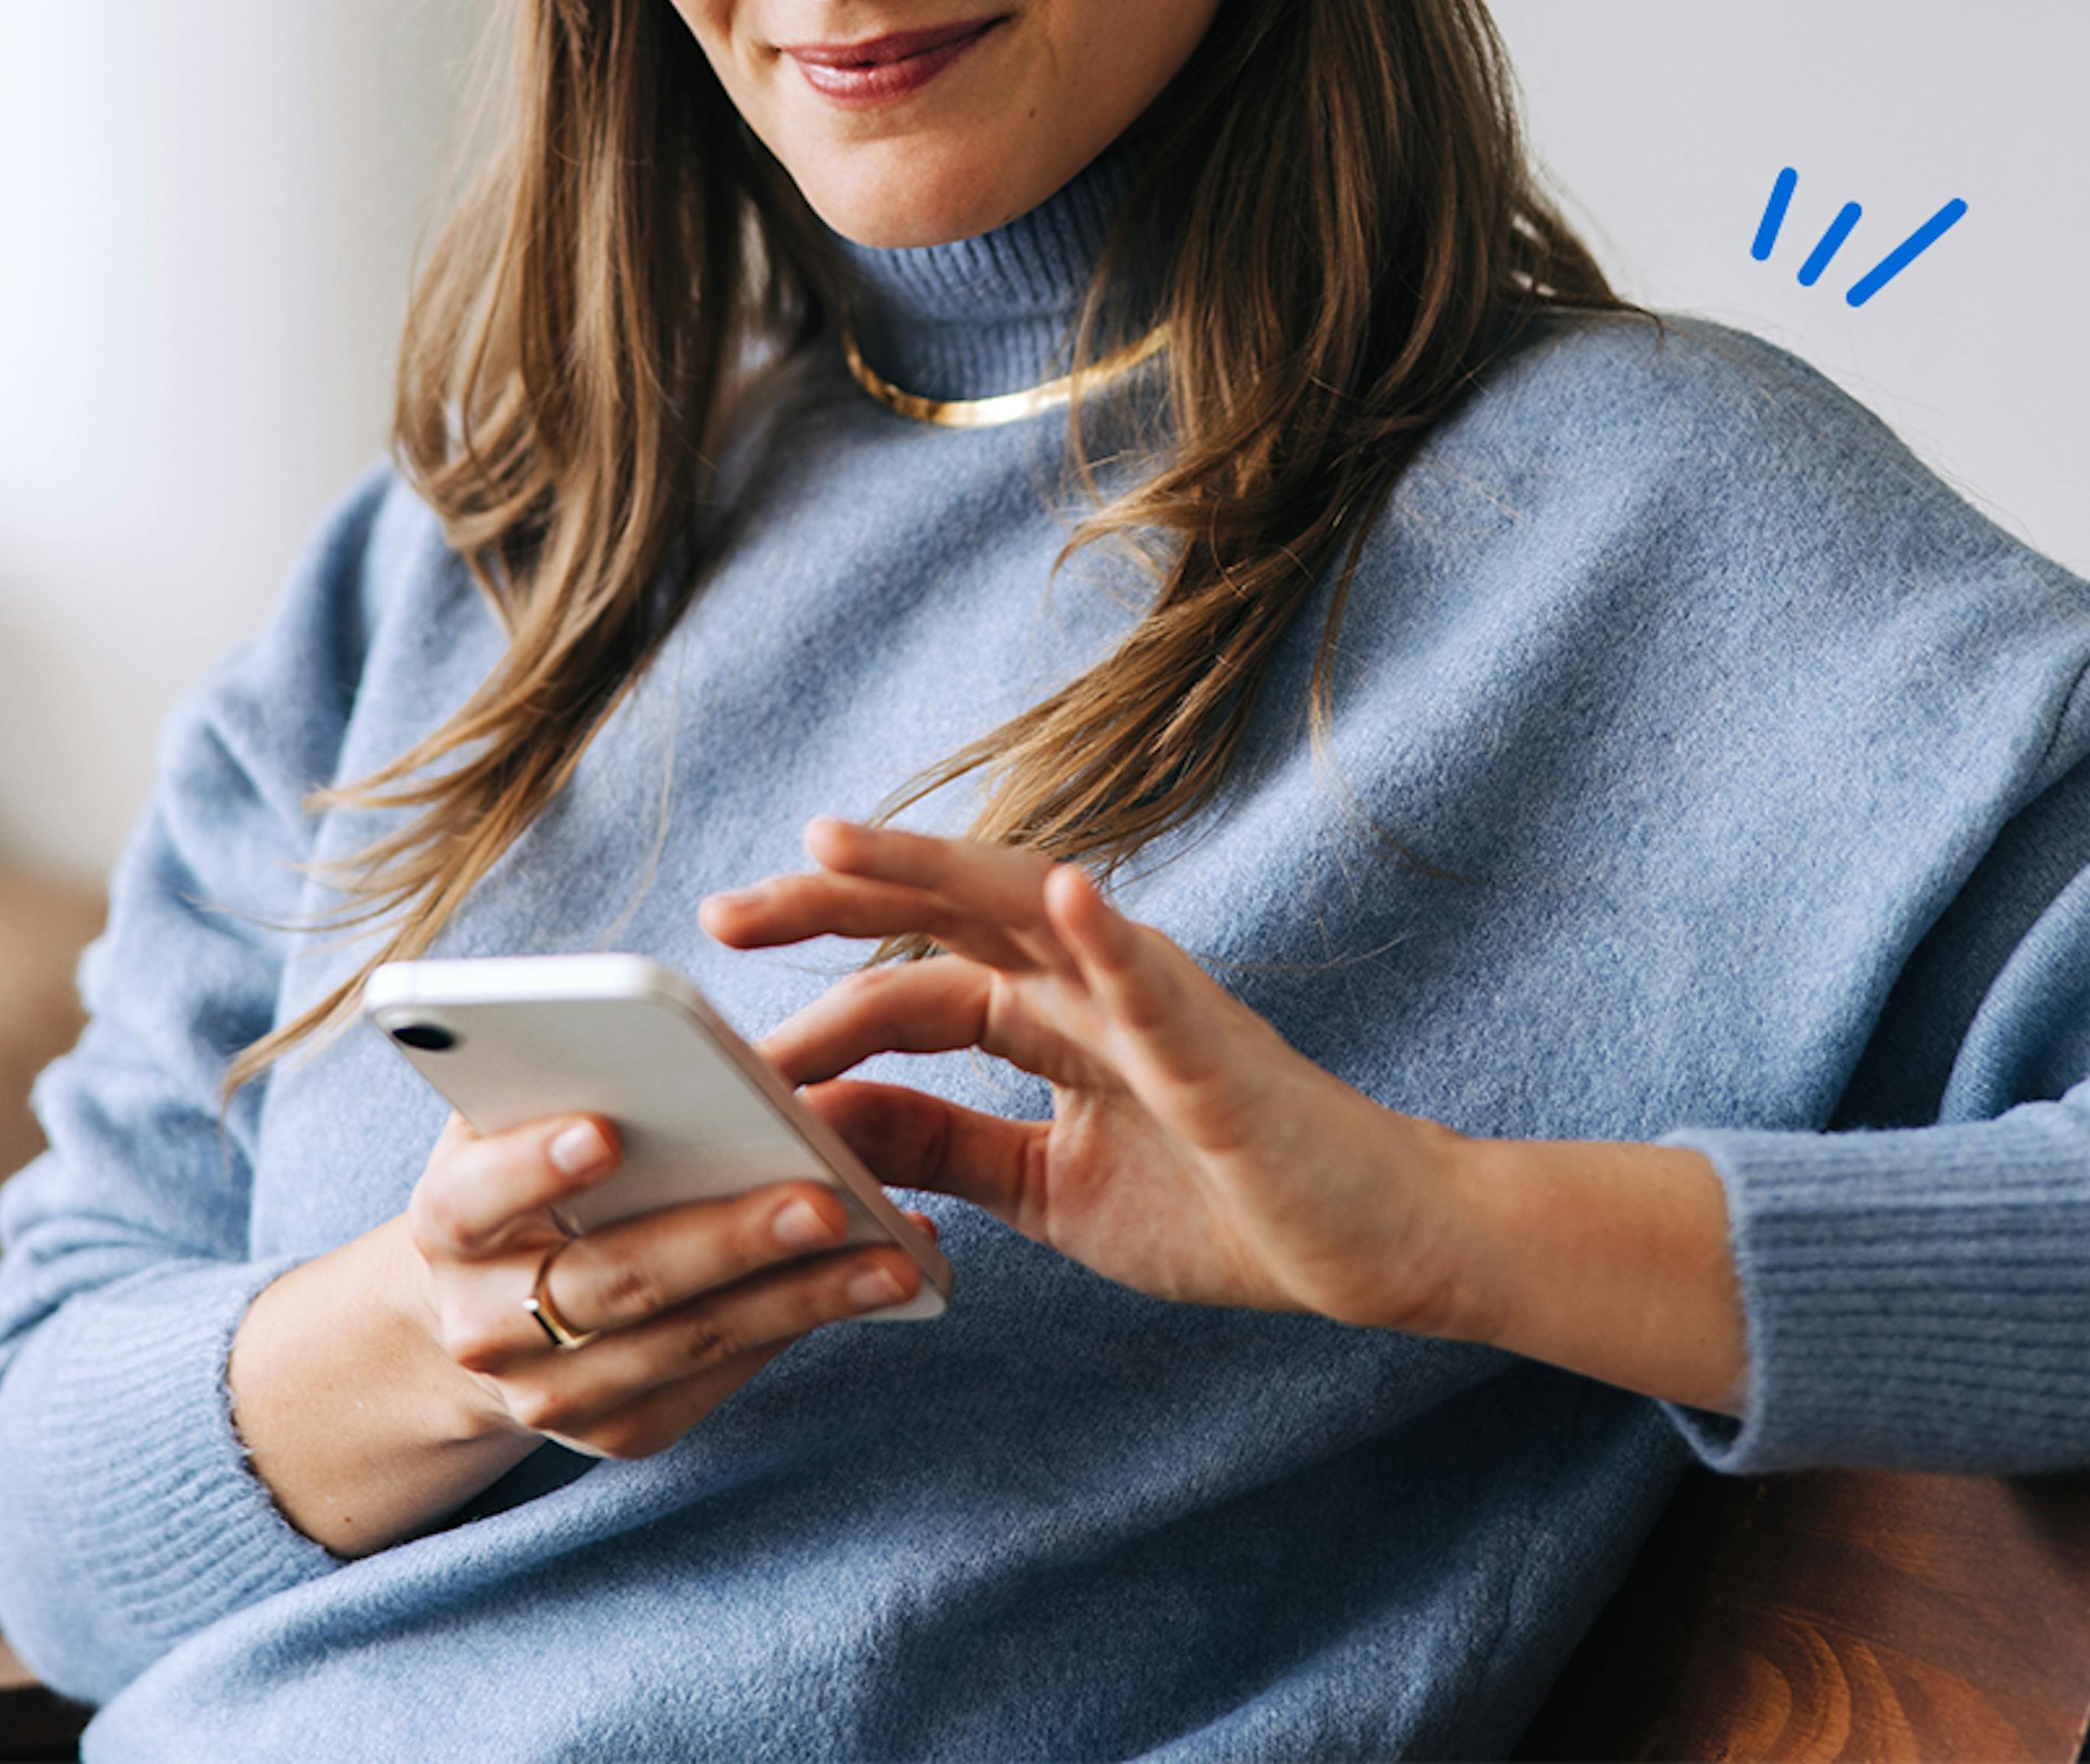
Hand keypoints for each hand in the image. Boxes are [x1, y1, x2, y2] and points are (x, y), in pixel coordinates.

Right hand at [402, 1107, 931, 1459]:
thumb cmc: (530, 1168)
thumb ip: (572, 1073)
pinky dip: (798, 1328)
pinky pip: (717, 1380)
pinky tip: (871, 1286)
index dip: (531, 1166)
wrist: (492, 1301)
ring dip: (798, 1298)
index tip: (605, 1132)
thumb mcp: (522, 1110)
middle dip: (726, 1240)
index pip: (475, 1195)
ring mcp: (552, 1391)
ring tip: (890, 1256)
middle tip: (822, 1200)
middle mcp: (484, 1322)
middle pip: (613, 1279)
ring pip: (685, 1341)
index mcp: (450, 1220)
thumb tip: (686, 1043)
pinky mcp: (620, 1430)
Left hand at [700, 817, 1463, 1335]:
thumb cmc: (1224, 1202)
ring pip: (1033, 912)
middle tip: (725, 908)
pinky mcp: (1218, 1051)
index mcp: (1053, 1016)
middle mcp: (1094, 983)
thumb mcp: (1048, 1187)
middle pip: (948, 916)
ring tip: (839, 843)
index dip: (821, 986)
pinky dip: (1109, 935)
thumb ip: (946, 1145)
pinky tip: (1067, 895)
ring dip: (936, 873)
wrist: (1366, 1245)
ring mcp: (1157, 1003)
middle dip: (836, 901)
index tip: (723, 1001)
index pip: (916, 978)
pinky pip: (1158, 983)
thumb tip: (826, 1120)